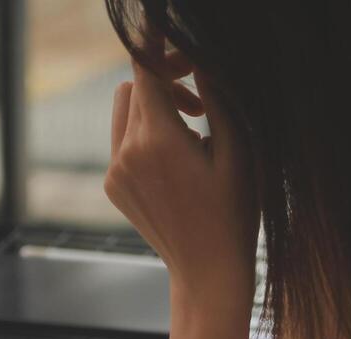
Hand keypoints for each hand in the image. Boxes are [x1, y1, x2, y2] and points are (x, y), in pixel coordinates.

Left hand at [104, 41, 259, 308]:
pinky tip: (176, 162)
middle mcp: (126, 153)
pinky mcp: (112, 186)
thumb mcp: (238, 150)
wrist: (207, 270)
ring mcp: (114, 172)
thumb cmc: (234, 212)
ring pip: (124, 113)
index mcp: (157, 140)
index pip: (146, 70)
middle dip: (166, 84)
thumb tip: (203, 59)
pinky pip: (121, 142)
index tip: (190, 62)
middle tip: (200, 106)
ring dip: (153, 108)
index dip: (166, 55)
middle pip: (135, 87)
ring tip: (190, 132)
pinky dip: (144, 136)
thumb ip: (218, 98)